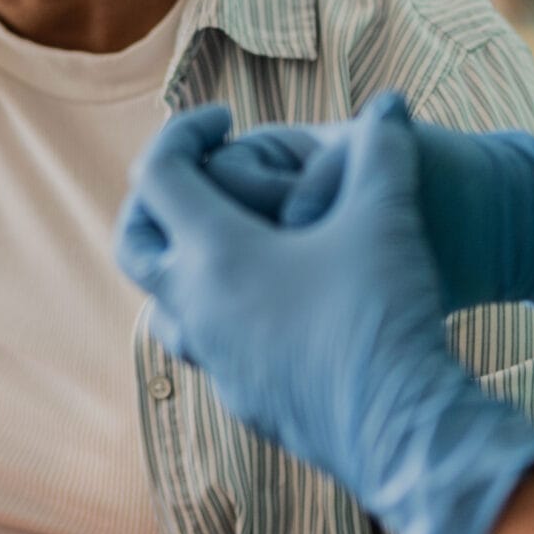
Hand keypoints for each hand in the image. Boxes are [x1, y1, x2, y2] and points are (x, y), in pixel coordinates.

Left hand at [116, 96, 533, 533]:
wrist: (399, 430)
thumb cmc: (383, 313)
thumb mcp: (387, 215)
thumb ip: (385, 148)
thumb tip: (391, 103)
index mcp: (214, 254)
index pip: (158, 175)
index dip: (183, 132)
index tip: (224, 119)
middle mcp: (196, 308)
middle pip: (134, 243)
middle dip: (155, 200)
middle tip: (199, 176)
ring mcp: (214, 361)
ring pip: (162, 305)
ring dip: (179, 264)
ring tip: (225, 243)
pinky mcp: (242, 399)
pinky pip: (205, 347)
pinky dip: (216, 313)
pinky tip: (266, 305)